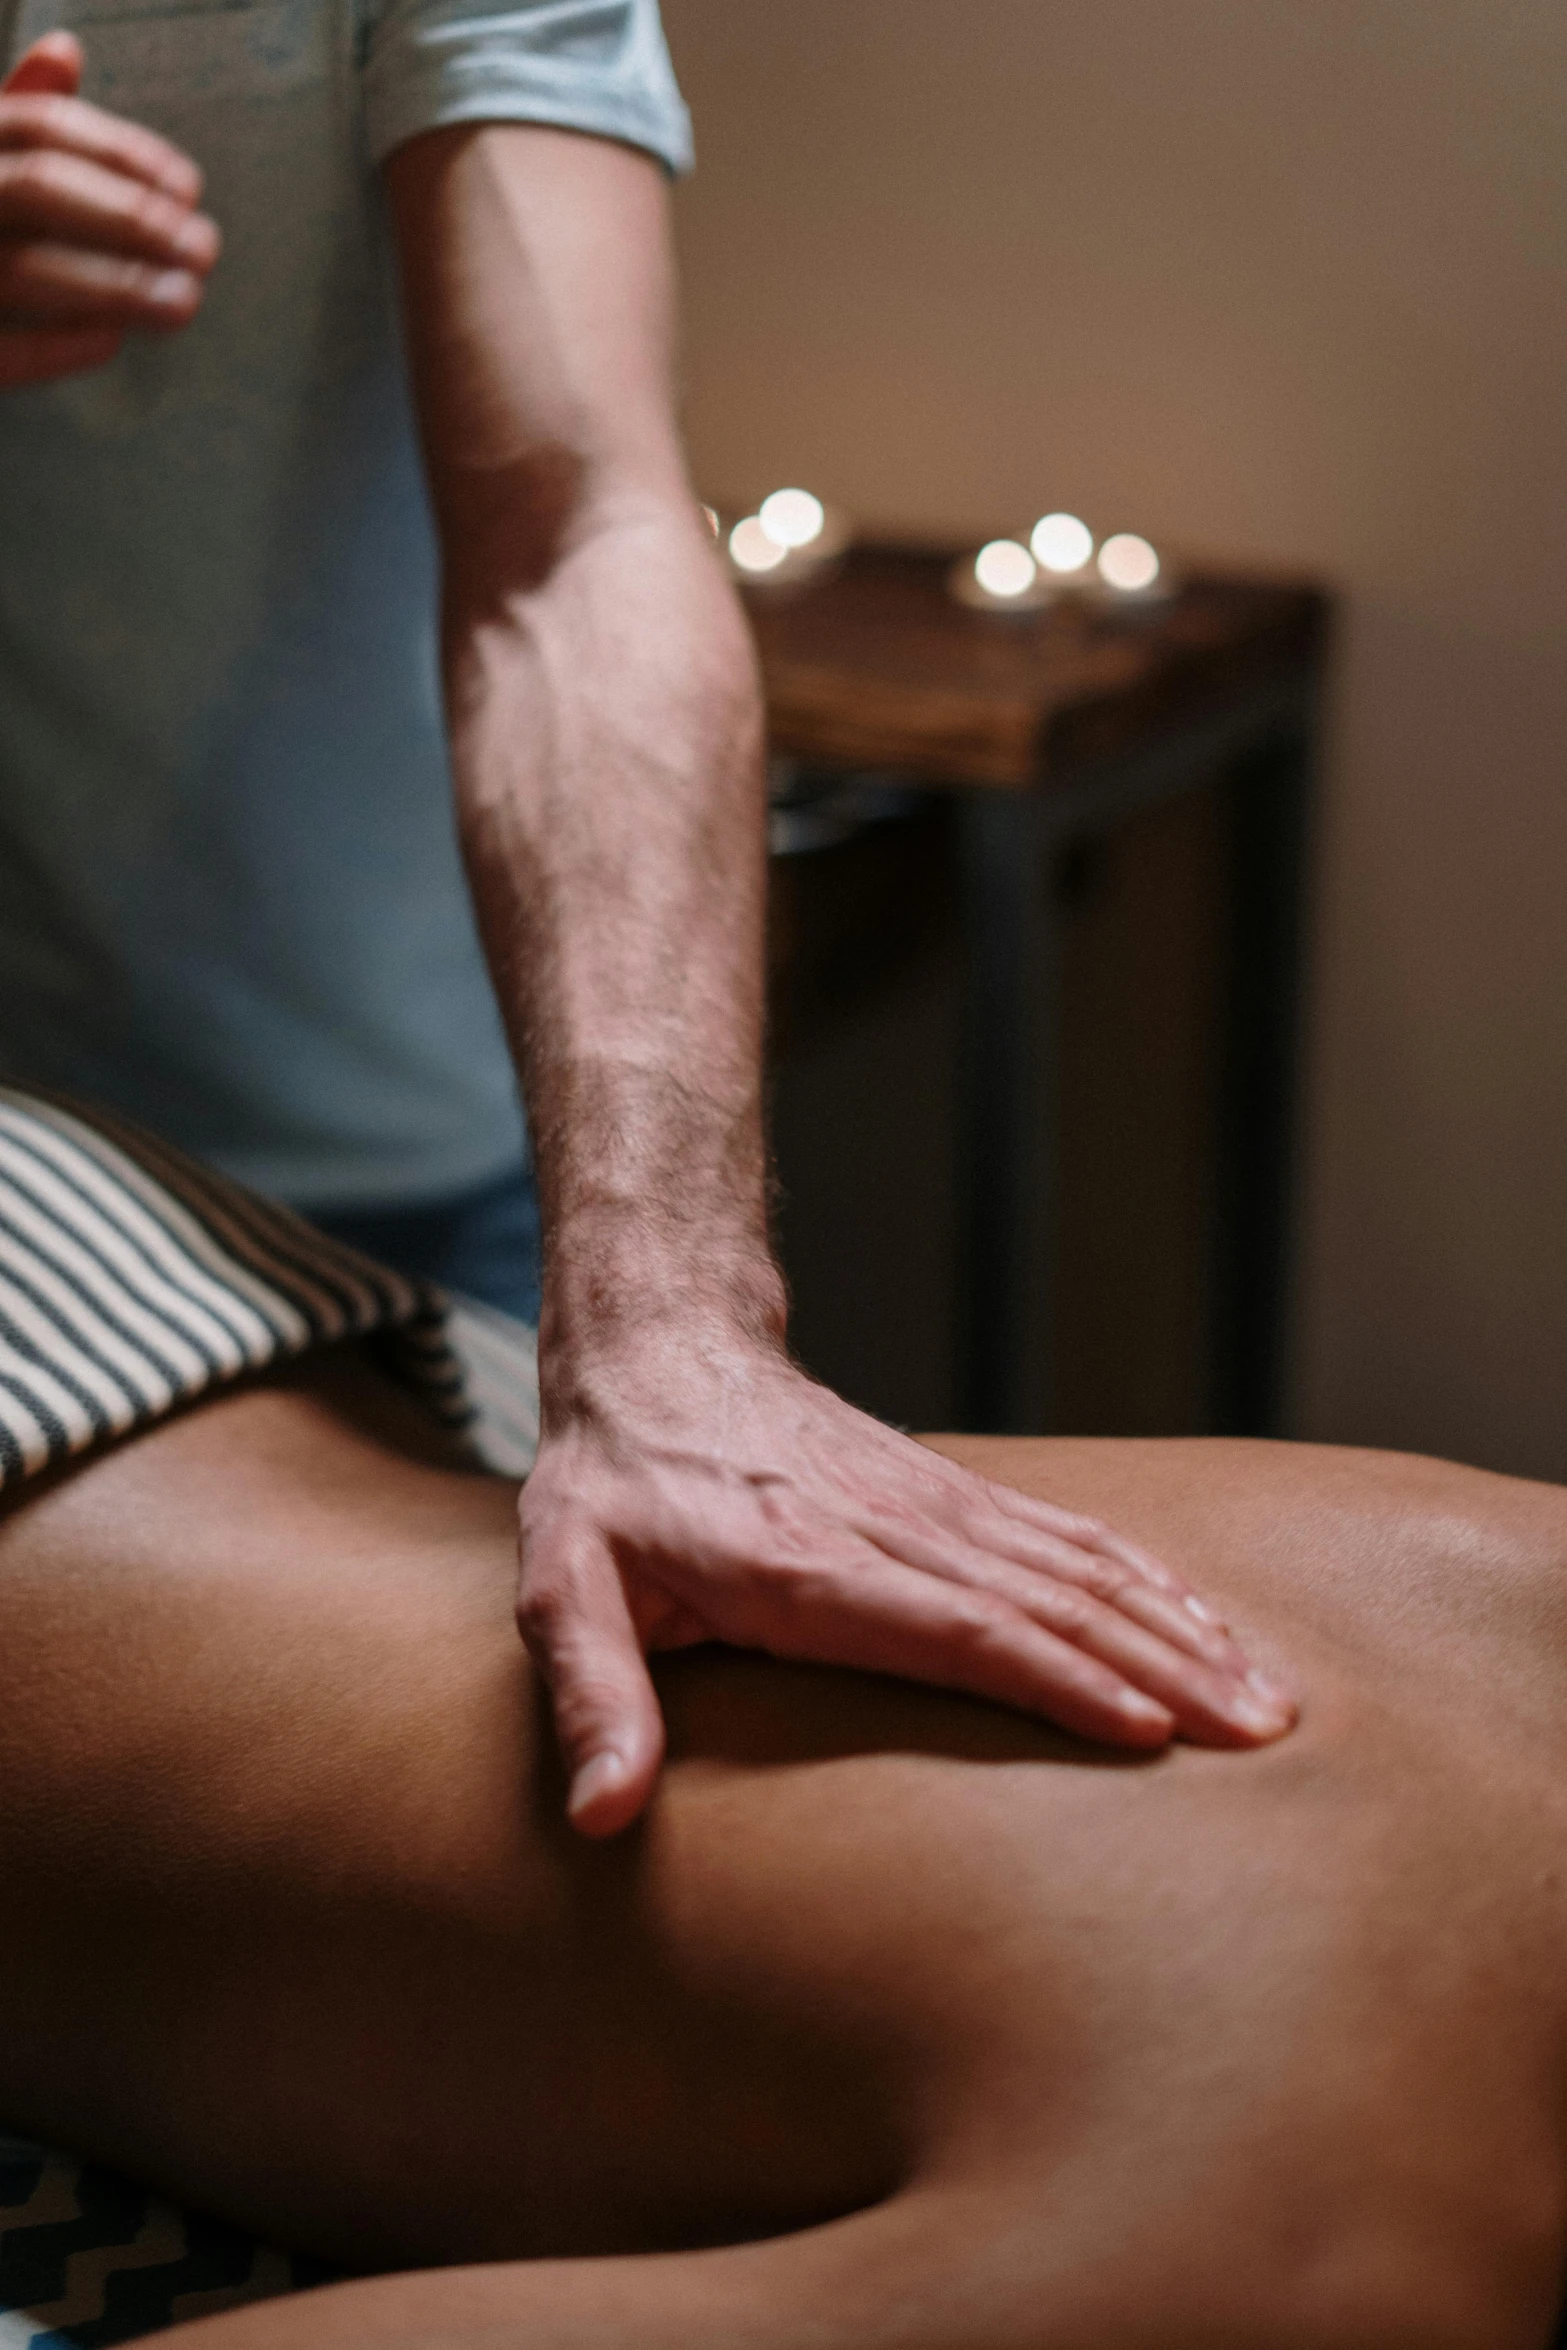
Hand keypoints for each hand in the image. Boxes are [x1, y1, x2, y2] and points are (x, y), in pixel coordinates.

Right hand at [0, 31, 219, 387]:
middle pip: (35, 189)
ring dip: (111, 285)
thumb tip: (65, 51)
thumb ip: (16, 115)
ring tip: (181, 301)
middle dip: (128, 218)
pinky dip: (52, 347)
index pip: (37, 126)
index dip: (119, 154)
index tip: (189, 189)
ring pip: (20, 270)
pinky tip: (108, 340)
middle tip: (202, 250)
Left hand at [517, 1334, 1296, 1836]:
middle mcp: (889, 1529)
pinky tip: (1206, 1620)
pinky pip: (1067, 1532)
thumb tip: (602, 1812)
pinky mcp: (951, 1492)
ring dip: (1178, 1627)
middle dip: (1161, 1668)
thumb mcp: (563, 1588)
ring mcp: (932, 1503)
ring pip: (1079, 1564)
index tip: (1146, 1730)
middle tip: (1258, 1734)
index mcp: (805, 1566)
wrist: (657, 1356)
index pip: (956, 1627)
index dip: (1054, 1678)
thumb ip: (593, 1697)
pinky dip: (1147, 1577)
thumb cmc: (610, 1491)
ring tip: (1264, 1695)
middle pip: (1049, 1600)